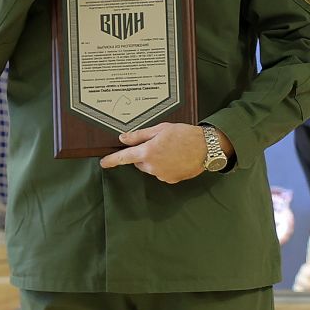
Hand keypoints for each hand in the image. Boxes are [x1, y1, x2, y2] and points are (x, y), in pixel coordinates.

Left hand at [101, 122, 228, 183]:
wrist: (206, 147)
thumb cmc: (184, 134)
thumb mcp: (160, 129)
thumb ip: (139, 135)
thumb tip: (123, 138)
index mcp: (147, 152)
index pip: (124, 157)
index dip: (112, 160)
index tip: (103, 163)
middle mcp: (152, 167)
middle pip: (140, 162)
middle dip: (144, 154)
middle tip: (159, 143)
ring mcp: (162, 175)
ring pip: (151, 167)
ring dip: (156, 160)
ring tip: (171, 149)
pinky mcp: (171, 180)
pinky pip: (162, 173)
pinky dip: (166, 166)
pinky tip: (177, 158)